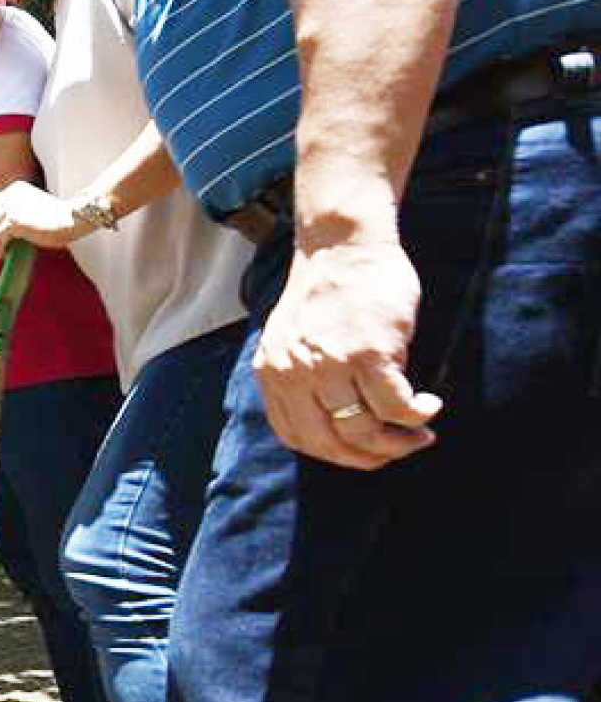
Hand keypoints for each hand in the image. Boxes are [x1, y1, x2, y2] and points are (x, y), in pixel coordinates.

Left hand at [0, 182, 87, 250]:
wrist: (73, 219)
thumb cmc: (57, 218)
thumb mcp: (32, 207)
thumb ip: (17, 211)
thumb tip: (0, 227)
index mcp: (15, 189)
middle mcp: (11, 194)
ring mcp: (11, 206)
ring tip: (0, 252)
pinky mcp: (14, 220)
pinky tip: (4, 254)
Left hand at [255, 239, 438, 467]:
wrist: (342, 243)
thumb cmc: (327, 290)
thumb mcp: (292, 338)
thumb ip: (300, 376)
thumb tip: (336, 423)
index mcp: (272, 371)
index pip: (297, 438)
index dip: (336, 455)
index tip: (365, 453)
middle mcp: (294, 372)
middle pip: (332, 443)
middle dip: (371, 457)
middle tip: (402, 449)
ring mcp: (329, 364)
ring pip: (364, 431)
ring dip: (400, 442)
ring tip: (420, 432)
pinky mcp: (367, 352)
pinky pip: (396, 406)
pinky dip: (417, 414)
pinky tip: (429, 405)